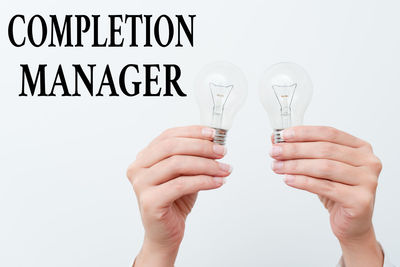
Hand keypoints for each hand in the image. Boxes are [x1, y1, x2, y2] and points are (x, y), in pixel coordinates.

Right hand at [127, 126, 230, 266]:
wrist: (166, 233)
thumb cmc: (175, 202)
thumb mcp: (184, 174)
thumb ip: (192, 157)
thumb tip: (214, 142)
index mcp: (144, 157)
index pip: (168, 136)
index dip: (192, 132)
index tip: (213, 134)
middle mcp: (138, 168)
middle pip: (172, 147)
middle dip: (201, 147)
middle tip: (221, 152)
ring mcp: (141, 184)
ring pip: (177, 164)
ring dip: (206, 165)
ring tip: (224, 169)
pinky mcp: (150, 201)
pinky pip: (181, 184)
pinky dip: (203, 181)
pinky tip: (217, 182)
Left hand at [269, 126, 382, 266]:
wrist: (352, 223)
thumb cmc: (337, 191)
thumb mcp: (320, 167)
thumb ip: (303, 151)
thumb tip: (276, 138)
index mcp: (360, 148)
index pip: (329, 133)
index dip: (304, 133)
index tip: (283, 135)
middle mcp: (368, 161)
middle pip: (325, 150)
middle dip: (295, 150)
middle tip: (274, 152)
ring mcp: (368, 181)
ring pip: (324, 167)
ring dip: (296, 165)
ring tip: (277, 166)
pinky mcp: (360, 200)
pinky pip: (325, 187)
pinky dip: (303, 182)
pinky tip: (288, 179)